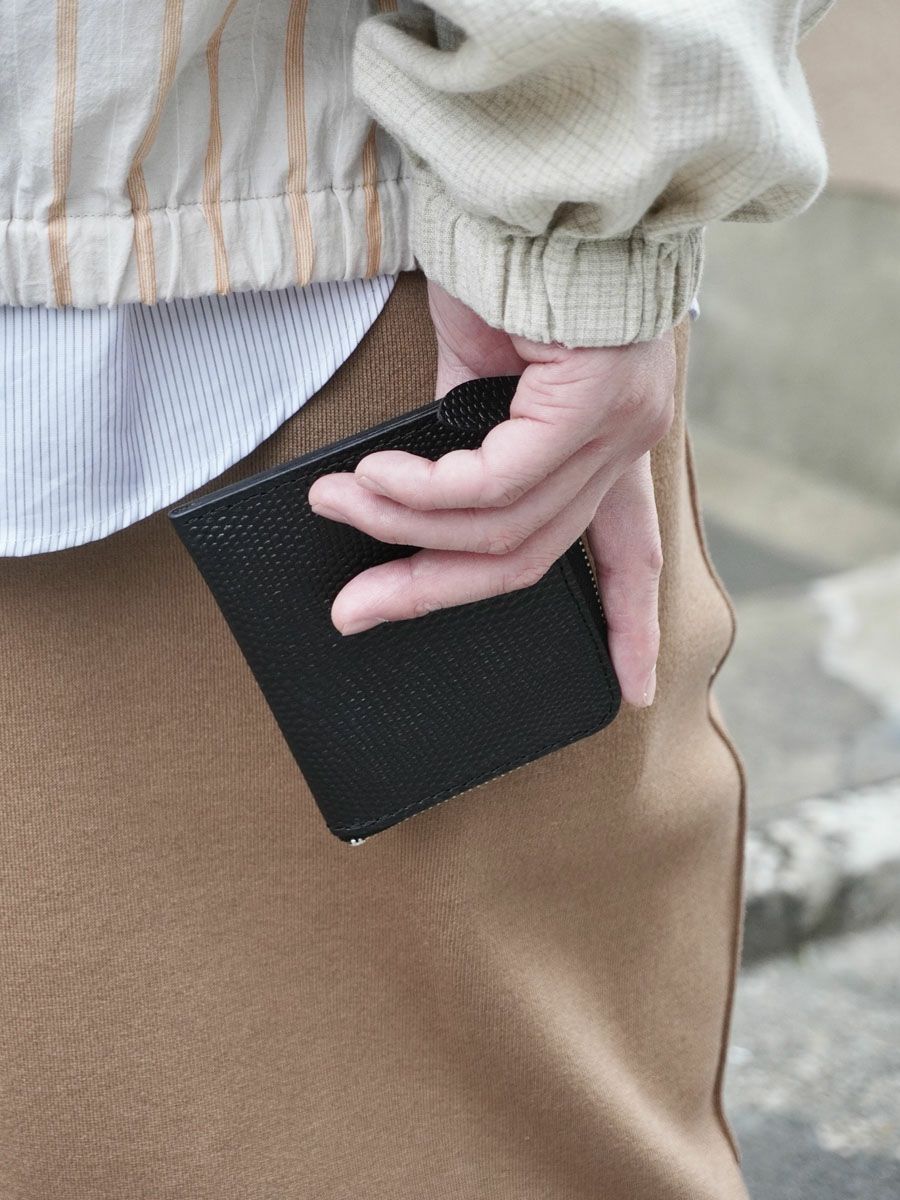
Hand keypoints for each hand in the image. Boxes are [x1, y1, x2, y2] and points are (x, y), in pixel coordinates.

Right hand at [308, 281, 675, 706]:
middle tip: (355, 612)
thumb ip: (468, 446)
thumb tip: (411, 511)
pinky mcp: (593, 406)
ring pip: (501, 528)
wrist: (526, 185)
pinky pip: (491, 484)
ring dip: (402, 525)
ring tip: (342, 505)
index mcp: (614, 446)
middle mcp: (630, 445)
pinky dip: (421, 491)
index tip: (630, 686)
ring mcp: (619, 429)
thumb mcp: (485, 379)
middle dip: (431, 592)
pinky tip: (371, 478)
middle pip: (531, 560)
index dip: (627, 623)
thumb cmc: (508, 271)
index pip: (633, 554)